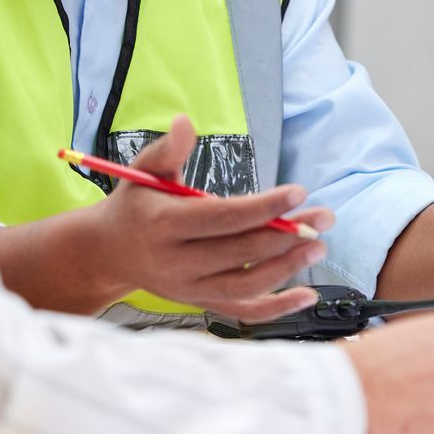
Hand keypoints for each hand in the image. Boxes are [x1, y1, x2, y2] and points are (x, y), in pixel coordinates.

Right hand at [86, 114, 335, 321]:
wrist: (108, 253)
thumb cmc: (134, 205)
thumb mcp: (142, 172)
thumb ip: (166, 149)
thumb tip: (184, 122)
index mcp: (163, 225)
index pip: (222, 218)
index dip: (263, 207)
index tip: (299, 192)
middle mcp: (176, 262)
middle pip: (240, 252)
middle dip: (287, 234)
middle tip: (325, 216)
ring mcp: (188, 288)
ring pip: (245, 285)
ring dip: (286, 268)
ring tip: (319, 246)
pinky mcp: (199, 303)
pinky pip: (240, 312)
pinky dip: (275, 309)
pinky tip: (307, 296)